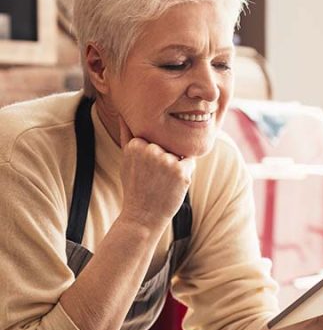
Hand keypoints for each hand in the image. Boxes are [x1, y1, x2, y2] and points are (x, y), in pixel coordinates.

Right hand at [118, 116, 195, 231]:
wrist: (142, 216)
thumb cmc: (135, 187)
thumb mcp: (127, 159)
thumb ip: (128, 135)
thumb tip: (125, 114)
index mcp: (136, 144)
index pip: (156, 138)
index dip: (154, 154)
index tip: (144, 170)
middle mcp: (151, 150)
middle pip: (168, 145)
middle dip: (165, 158)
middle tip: (153, 178)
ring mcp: (167, 160)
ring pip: (179, 153)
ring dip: (175, 166)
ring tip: (161, 182)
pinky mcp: (181, 172)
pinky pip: (190, 161)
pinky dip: (185, 172)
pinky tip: (172, 184)